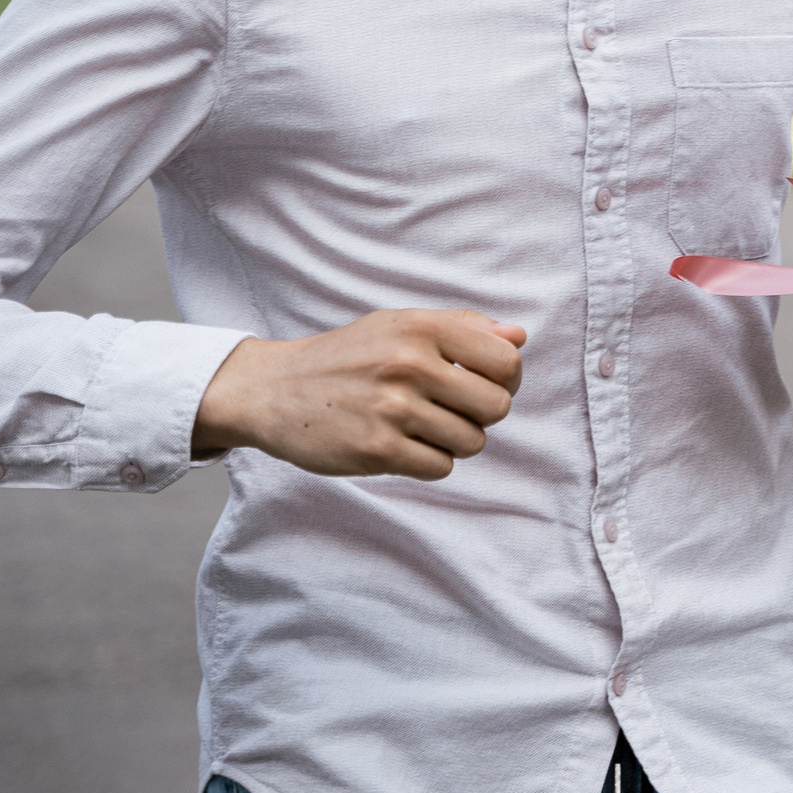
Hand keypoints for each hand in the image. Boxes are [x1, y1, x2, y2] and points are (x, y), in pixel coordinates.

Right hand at [191, 308, 526, 480]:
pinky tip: (403, 444)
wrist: (274, 389)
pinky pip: (441, 467)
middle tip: (449, 409)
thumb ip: (464, 328)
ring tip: (421, 426)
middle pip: (497, 406)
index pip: (507, 362)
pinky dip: (430, 461)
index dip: (506, 379)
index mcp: (421, 327)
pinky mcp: (376, 449)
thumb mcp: (400, 325)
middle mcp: (409, 364)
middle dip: (481, 414)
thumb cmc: (348, 356)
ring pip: (472, 441)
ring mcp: (392, 408)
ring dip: (454, 440)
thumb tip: (519, 337)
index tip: (482, 384)